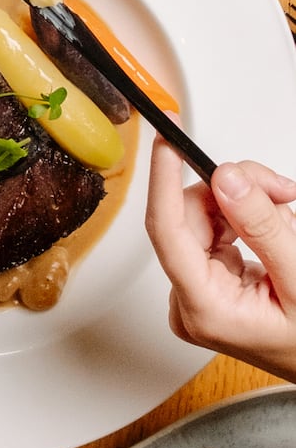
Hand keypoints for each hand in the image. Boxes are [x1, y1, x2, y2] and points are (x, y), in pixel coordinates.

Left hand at [144, 139, 295, 380]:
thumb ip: (263, 227)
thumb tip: (228, 179)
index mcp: (204, 308)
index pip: (166, 229)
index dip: (163, 177)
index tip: (166, 139)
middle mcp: (189, 302)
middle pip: (190, 216)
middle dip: (236, 191)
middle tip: (282, 189)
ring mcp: (196, 292)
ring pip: (205, 216)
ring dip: (247, 205)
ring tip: (287, 218)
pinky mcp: (207, 281)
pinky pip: (215, 229)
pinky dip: (246, 219)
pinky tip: (274, 232)